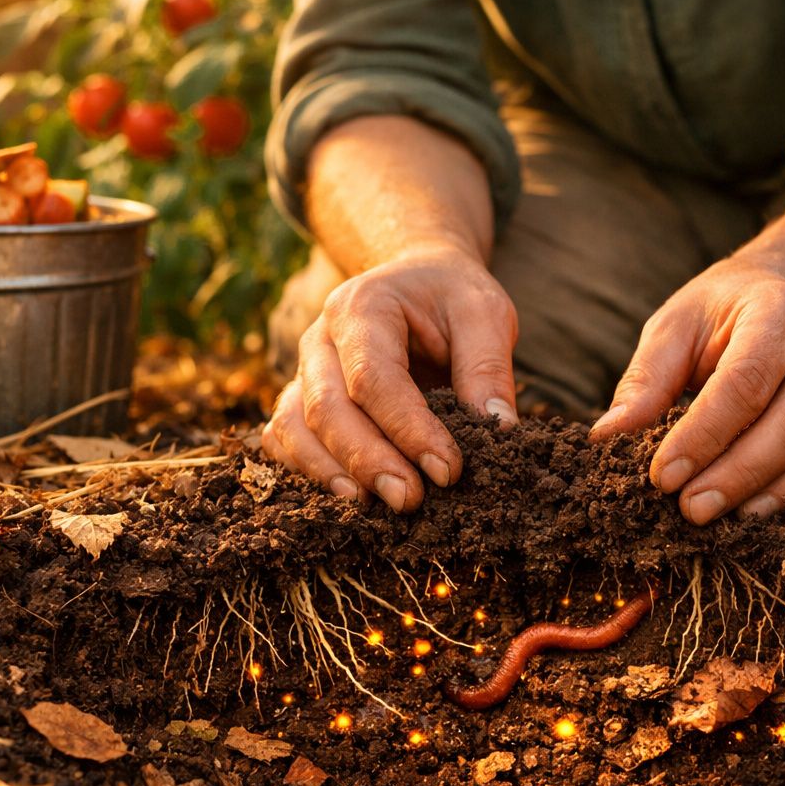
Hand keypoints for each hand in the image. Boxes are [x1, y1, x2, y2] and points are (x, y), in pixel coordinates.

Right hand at [261, 247, 519, 511]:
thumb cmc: (450, 297)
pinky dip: (305, 470)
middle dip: (368, 461)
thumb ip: (488, 368)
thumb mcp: (483, 313)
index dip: (408, 429)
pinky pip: (284, 438)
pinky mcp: (300, 397)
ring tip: (371, 507)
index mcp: (363, 307)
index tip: (449, 470)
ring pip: (294, 427)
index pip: (374, 378)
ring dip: (329, 473)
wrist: (416, 278)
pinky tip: (343, 496)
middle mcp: (321, 339)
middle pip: (327, 408)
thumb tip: (500, 431)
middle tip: (410, 500)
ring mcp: (304, 370)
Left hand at [590, 258, 784, 522]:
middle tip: (691, 510)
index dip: (703, 436)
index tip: (662, 477)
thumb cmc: (718, 317)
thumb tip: (608, 437)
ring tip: (733, 522)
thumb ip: (646, 379)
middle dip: (741, 474)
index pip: (744, 382)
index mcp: (778, 314)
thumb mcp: (675, 327)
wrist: (782, 294)